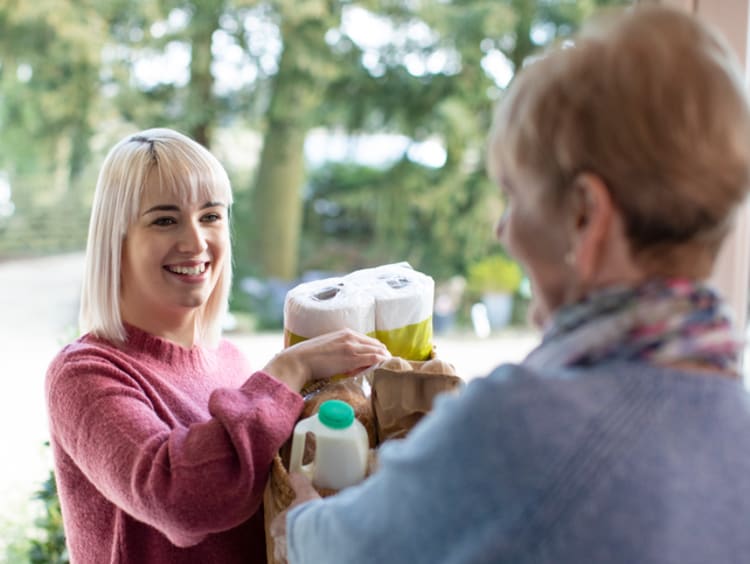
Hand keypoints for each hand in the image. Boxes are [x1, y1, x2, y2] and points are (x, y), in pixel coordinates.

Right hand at [263, 329, 388, 391]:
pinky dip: (380, 364)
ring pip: (378, 352)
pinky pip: (373, 359)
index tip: (378, 362)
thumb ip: (342, 352)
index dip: (376, 352)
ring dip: (383, 361)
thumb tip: (353, 364)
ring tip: (384, 371)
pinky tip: (380, 370)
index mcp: (346, 333)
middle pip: (377, 345)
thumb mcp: (330, 349)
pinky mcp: (351, 357)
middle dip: (382, 356)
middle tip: (383, 368)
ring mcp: (352, 346)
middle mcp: (351, 336)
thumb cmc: (310, 358)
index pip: (370, 341)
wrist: (298, 360)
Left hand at [270, 472, 321, 562]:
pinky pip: (299, 561)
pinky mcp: (299, 562)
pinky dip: (304, 557)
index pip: (276, 527)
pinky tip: (312, 554)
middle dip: (288, 541)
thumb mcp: (306, 494)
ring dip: (295, 551)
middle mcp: (280, 542)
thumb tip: (294, 474)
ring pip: (288, 555)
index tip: (293, 524)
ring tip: (307, 547)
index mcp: (278, 525)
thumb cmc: (310, 516)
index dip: (285, 525)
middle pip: (280, 544)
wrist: (320, 535)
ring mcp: (289, 555)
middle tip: (300, 537)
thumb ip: (299, 484)